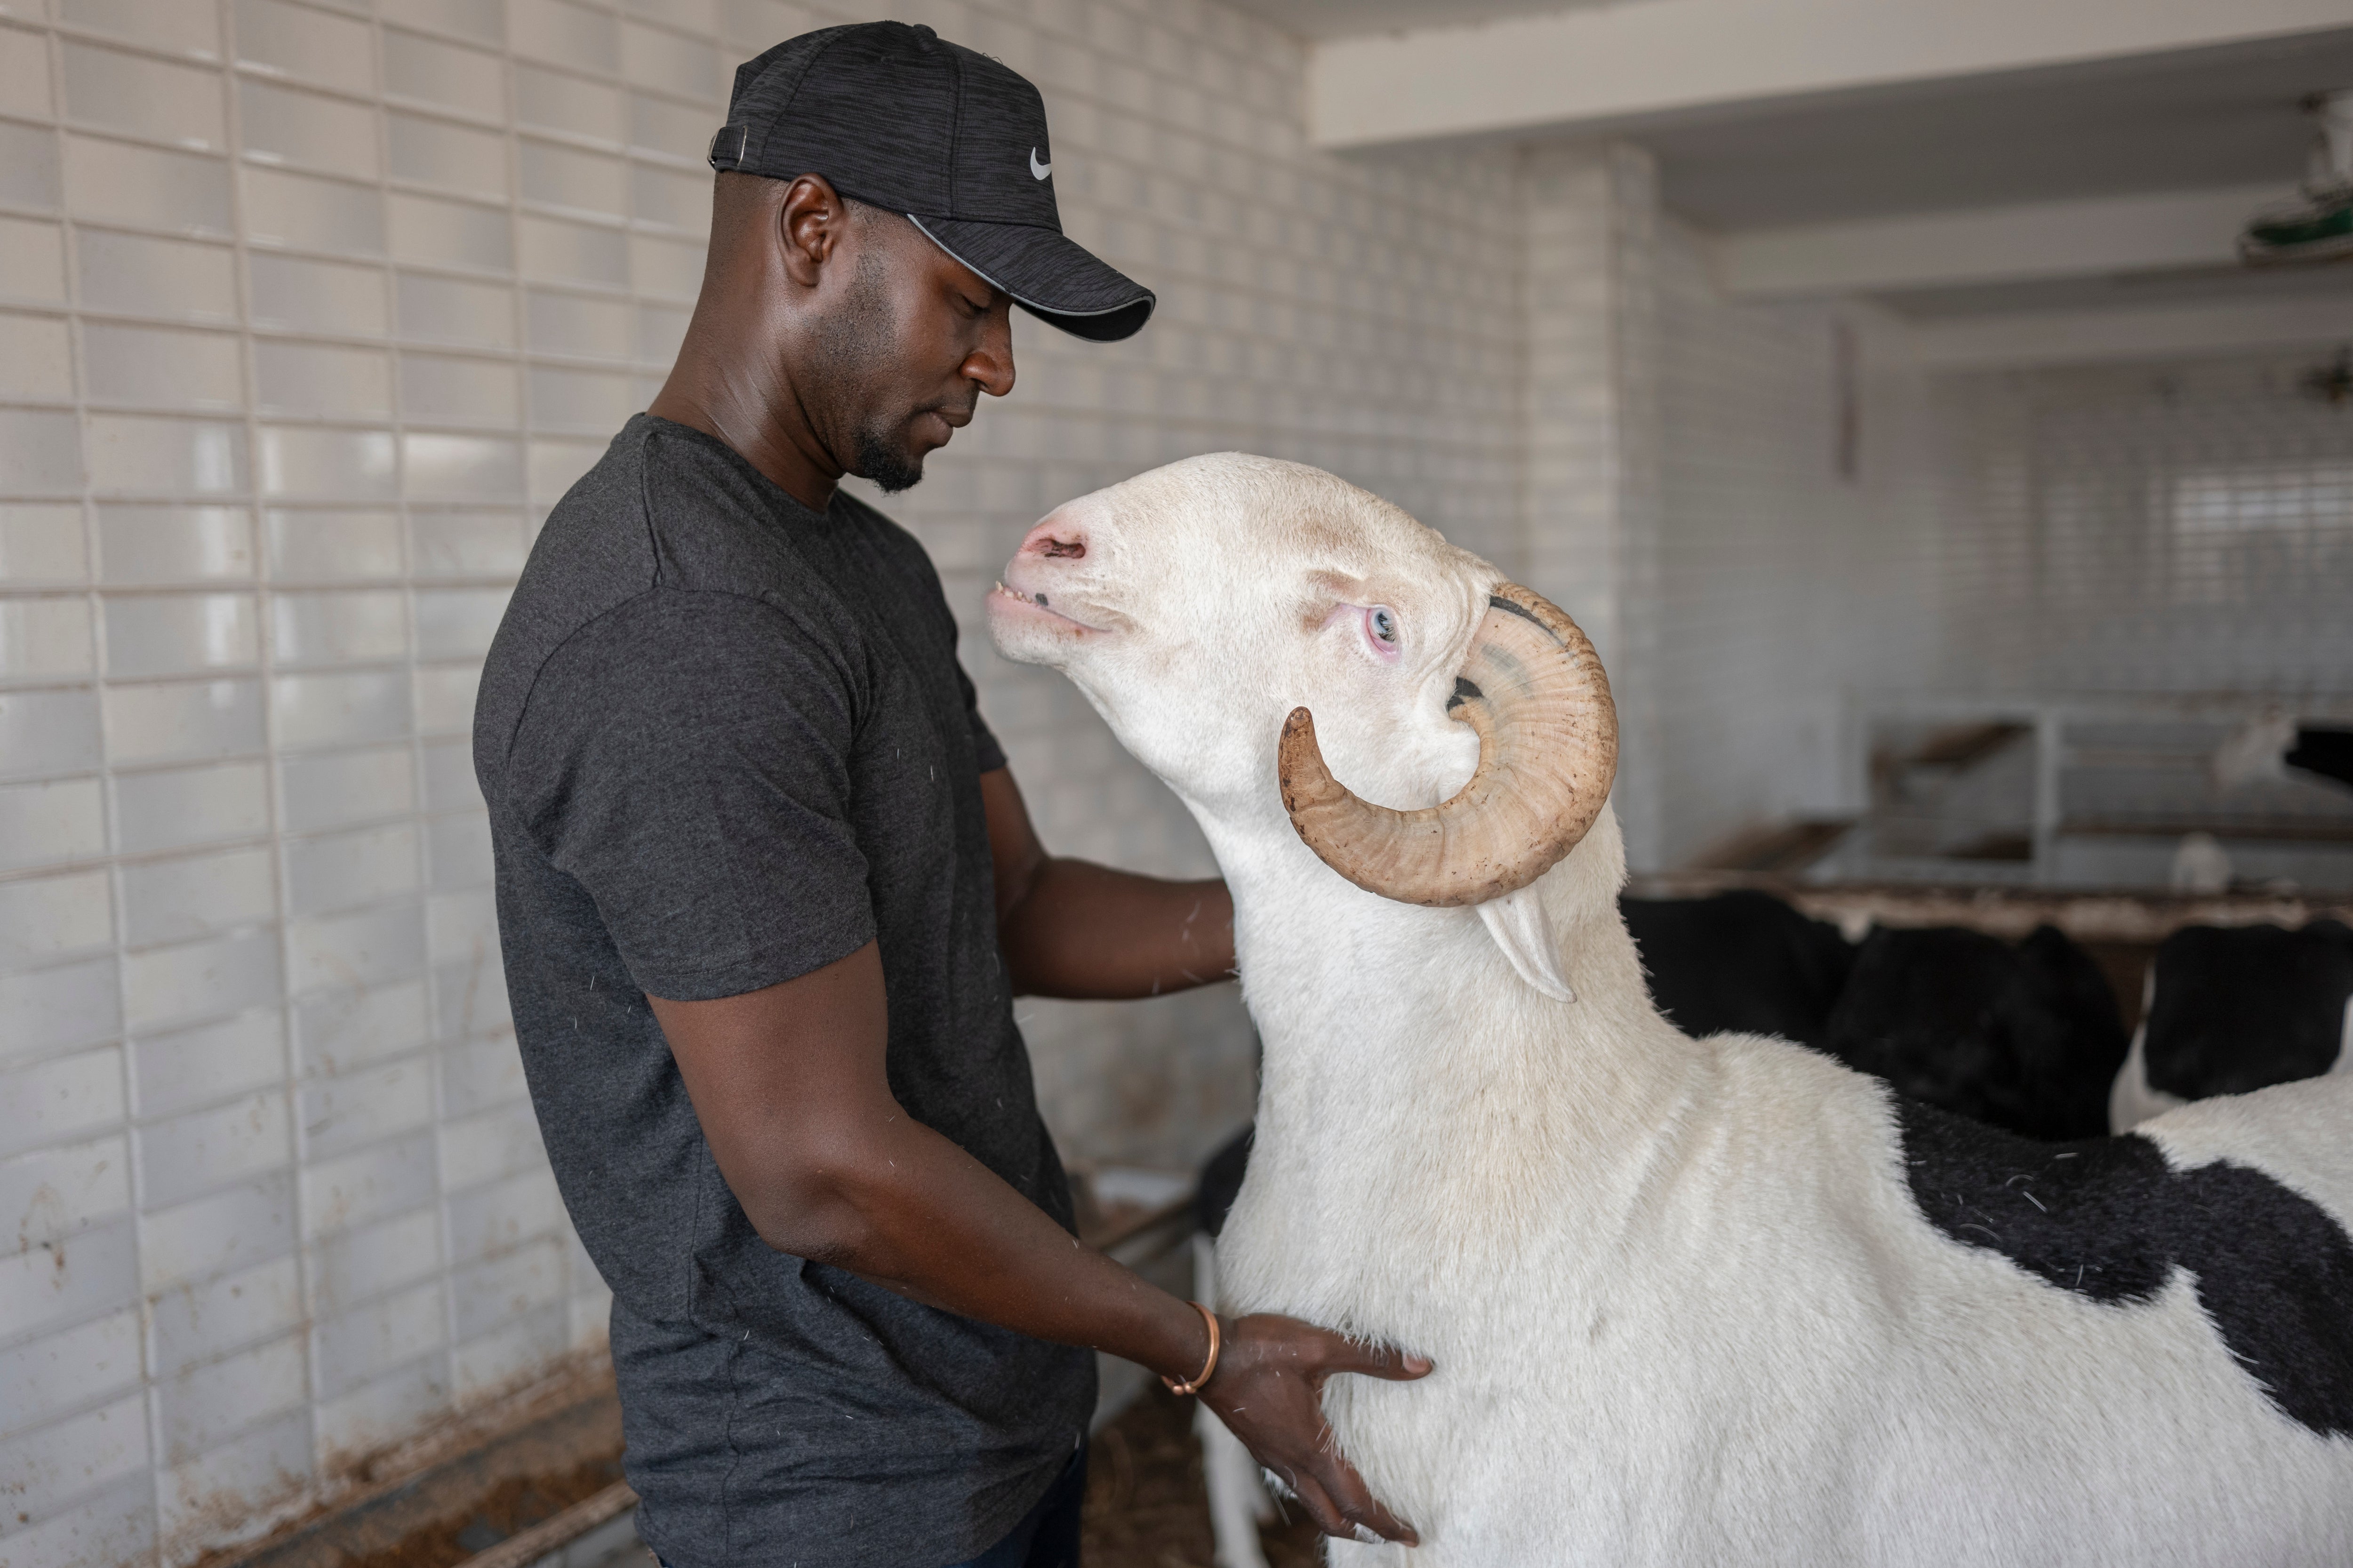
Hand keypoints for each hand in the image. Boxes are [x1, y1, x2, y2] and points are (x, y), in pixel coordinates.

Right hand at [1197, 1313, 1431, 1545]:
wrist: (1203, 1353)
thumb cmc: (1259, 1349)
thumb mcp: (1320, 1346)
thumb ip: (1373, 1358)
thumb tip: (1423, 1366)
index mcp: (1310, 1447)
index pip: (1355, 1502)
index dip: (1385, 1523)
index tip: (1411, 1535)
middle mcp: (1291, 1462)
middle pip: (1331, 1517)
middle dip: (1364, 1531)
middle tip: (1392, 1532)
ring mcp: (1271, 1456)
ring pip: (1310, 1503)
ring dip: (1339, 1514)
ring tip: (1363, 1510)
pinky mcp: (1259, 1446)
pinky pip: (1294, 1483)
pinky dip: (1317, 1494)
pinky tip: (1323, 1474)